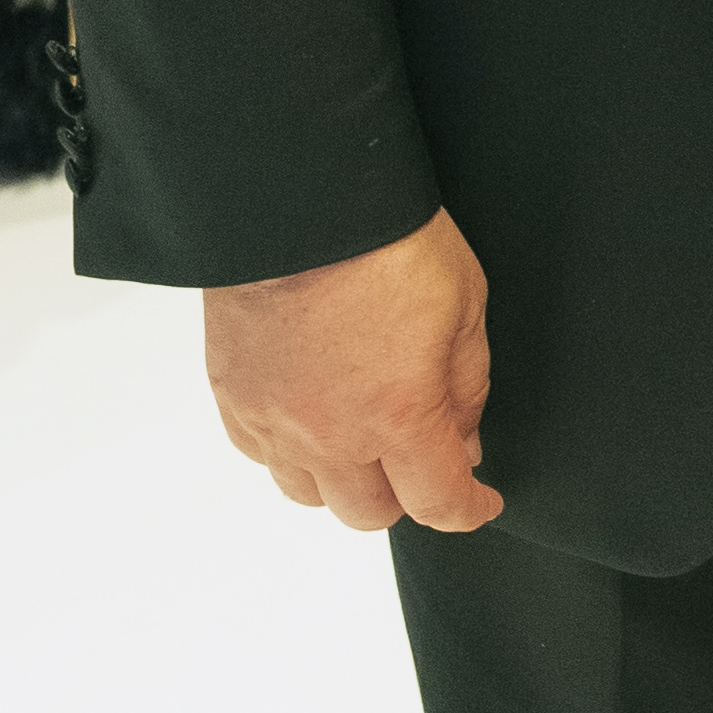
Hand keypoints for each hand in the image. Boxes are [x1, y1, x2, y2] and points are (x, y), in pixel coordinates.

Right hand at [204, 206, 500, 531]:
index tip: (479, 502)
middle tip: (421, 458)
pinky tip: (311, 414)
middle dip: (405, 495)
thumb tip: (462, 439)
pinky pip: (260, 454)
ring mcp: (274, 419)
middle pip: (369, 513)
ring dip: (343, 479)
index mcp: (399, 413)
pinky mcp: (233, 395)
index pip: (437, 502)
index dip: (468, 510)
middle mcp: (331, 432)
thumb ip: (466, 387)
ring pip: (308, 494)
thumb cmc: (386, 238)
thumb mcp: (466, 303)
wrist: (301, 198)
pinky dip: (289, 449)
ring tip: (362, 438)